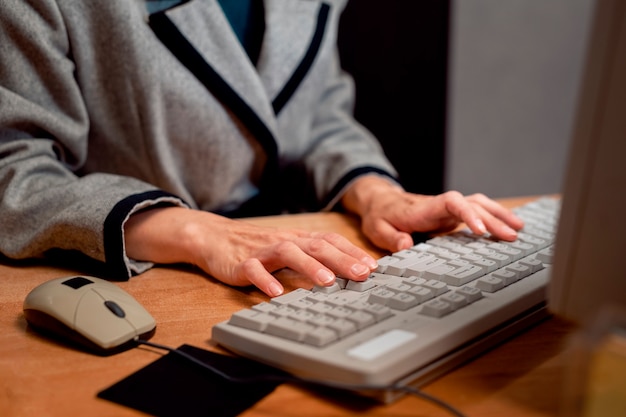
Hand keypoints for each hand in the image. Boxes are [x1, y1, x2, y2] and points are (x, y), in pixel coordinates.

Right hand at [124, 207, 377, 296]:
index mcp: (298, 238)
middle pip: (316, 245)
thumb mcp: (289, 248)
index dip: (352, 251)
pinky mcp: (242, 263)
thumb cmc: (258, 246)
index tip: (374, 266)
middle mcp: (285, 241)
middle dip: (341, 259)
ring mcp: (263, 251)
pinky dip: (266, 280)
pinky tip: (277, 293)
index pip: (330, 240)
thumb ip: (312, 258)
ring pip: (289, 253)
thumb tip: (347, 273)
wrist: (215, 237)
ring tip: (327, 282)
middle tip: (362, 274)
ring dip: (309, 267)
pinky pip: (254, 271)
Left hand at [341, 176, 524, 252]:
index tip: (480, 230)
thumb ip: (391, 237)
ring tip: (519, 229)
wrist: (381, 202)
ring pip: (478, 204)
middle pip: (472, 204)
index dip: (468, 214)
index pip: (452, 203)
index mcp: (424, 208)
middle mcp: (441, 205)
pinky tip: (507, 227)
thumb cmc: (380, 216)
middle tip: (511, 236)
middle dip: (493, 218)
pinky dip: (493, 217)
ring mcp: (448, 209)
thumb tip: (406, 245)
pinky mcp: (452, 215)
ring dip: (499, 214)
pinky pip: (476, 211)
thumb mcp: (377, 229)